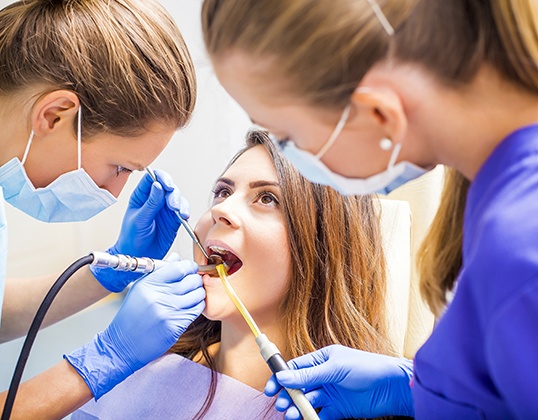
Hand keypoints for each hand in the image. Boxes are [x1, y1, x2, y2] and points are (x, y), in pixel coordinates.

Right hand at [65, 259, 204, 398]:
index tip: (191, 268)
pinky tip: (190, 306)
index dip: (189, 266)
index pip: (179, 267)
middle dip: (196, 279)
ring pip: (197, 295)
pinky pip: (196, 310)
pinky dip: (197, 306)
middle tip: (194, 281)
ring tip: (193, 294)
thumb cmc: (131, 315)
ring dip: (199, 293)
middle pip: (191, 280)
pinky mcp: (175, 326)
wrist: (123, 344)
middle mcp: (159, 296)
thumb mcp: (140, 288)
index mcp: (149, 284)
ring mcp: (168, 312)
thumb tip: (177, 258)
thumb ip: (160, 272)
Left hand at [92, 169, 188, 291]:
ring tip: (179, 212)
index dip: (161, 178)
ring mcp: (165, 209)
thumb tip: (157, 186)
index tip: (167, 185)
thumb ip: (150, 203)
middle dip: (173, 193)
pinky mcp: (174, 220)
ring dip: (180, 203)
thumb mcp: (139, 220)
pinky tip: (183, 216)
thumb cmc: (131, 238)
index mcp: (141, 196)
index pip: (152, 178)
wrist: (137, 256)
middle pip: (168, 187)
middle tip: (173, 204)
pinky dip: (185, 212)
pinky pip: (183, 211)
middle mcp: (154, 200)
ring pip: (177, 198)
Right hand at [265, 344, 413, 418]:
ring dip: (297, 408)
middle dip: (287, 395)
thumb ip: (308, 375)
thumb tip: (282, 377)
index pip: (295, 368)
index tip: (270, 388)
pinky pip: (319, 414)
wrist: (393, 387)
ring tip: (291, 414)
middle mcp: (324, 376)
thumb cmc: (367, 368)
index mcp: (322, 359)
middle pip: (298, 386)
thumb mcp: (335, 368)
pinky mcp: (338, 409)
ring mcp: (330, 393)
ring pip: (307, 401)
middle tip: (281, 404)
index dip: (281, 378)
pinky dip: (311, 418)